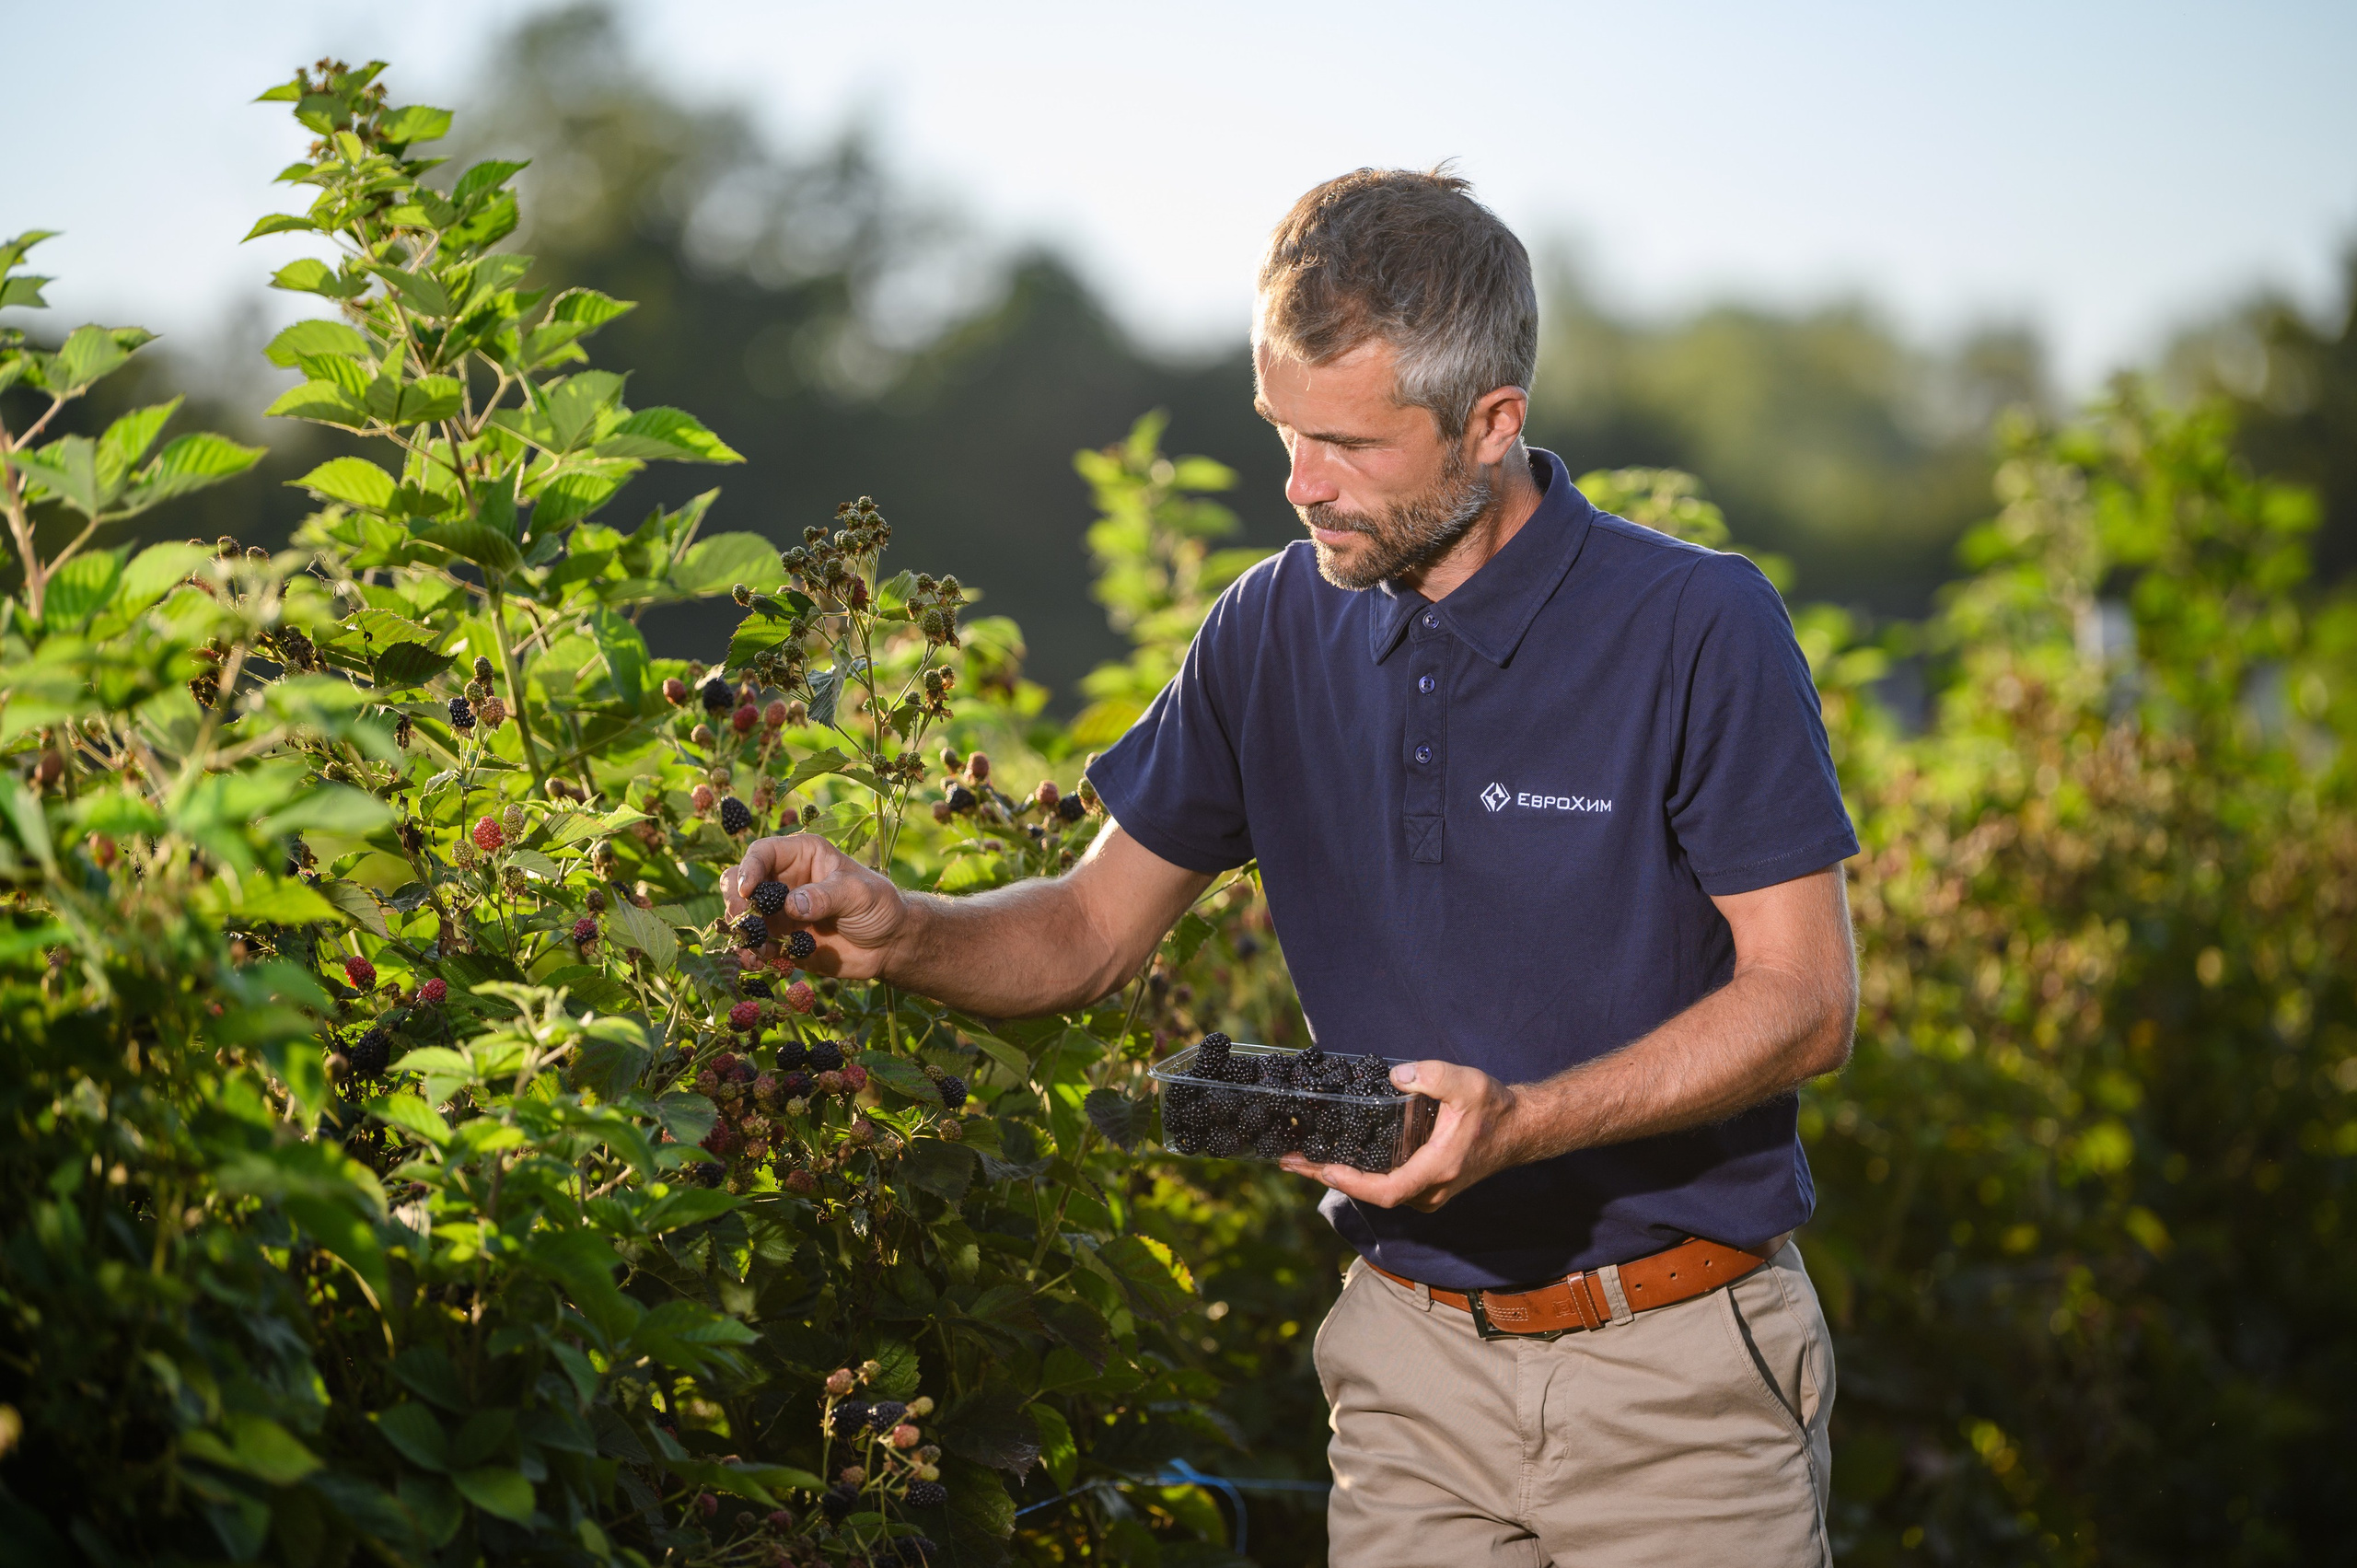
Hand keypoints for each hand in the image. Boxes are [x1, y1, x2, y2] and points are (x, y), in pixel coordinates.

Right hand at [720, 832, 912, 980]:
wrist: (889, 944)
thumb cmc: (878, 906)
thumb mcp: (858, 894)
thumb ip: (826, 896)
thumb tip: (791, 906)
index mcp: (802, 855)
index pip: (762, 853)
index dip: (749, 868)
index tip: (748, 891)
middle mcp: (784, 880)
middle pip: (739, 882)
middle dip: (736, 901)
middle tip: (745, 922)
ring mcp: (779, 911)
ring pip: (742, 916)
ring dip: (742, 932)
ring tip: (756, 948)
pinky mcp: (780, 940)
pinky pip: (754, 945)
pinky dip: (751, 953)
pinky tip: (759, 961)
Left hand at [1280, 1060, 1522, 1212]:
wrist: (1520, 1129)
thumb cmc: (1493, 1107)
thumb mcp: (1467, 1083)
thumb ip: (1433, 1076)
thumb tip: (1395, 1076)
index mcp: (1437, 1169)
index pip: (1386, 1191)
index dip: (1351, 1183)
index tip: (1322, 1167)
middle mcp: (1430, 1190)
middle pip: (1371, 1194)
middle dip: (1327, 1177)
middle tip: (1288, 1160)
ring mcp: (1428, 1193)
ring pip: (1375, 1192)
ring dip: (1338, 1175)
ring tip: (1300, 1157)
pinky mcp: (1425, 1186)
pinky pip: (1384, 1186)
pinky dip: (1356, 1173)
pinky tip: (1333, 1157)